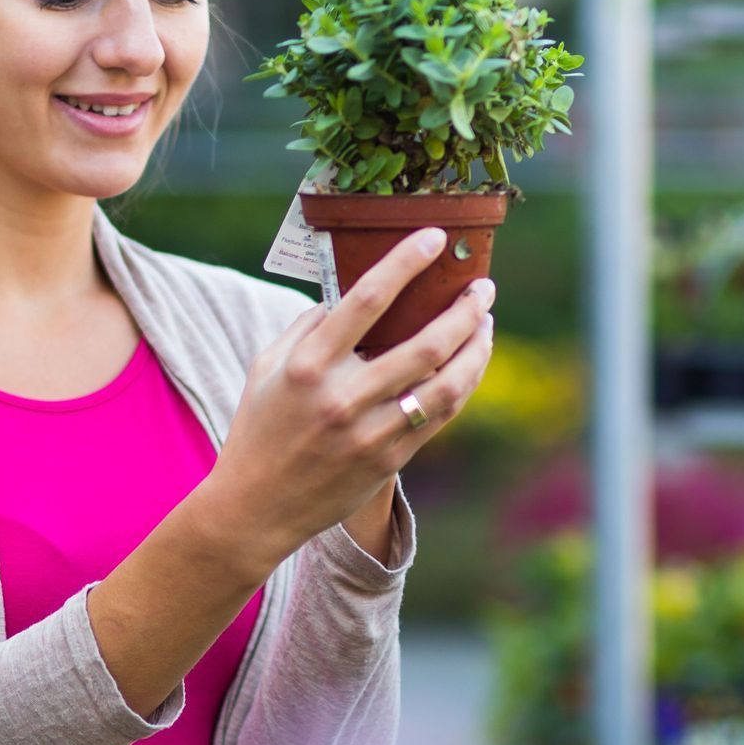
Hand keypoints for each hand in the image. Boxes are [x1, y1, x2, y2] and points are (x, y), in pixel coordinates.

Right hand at [200, 225, 495, 572]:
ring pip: (446, 385)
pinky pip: (441, 416)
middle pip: (425, 345)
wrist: (256, 507)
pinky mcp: (389, 461)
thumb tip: (350, 294)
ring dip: (476, 348)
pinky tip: (471, 362)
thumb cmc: (260, 428)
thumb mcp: (267, 367)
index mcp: (309, 365)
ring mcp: (370, 434)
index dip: (405, 262)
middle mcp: (343, 398)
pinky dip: (465, 384)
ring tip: (486, 322)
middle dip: (464, 310)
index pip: (366, 299)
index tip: (434, 237)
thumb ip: (307, 327)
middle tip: (483, 287)